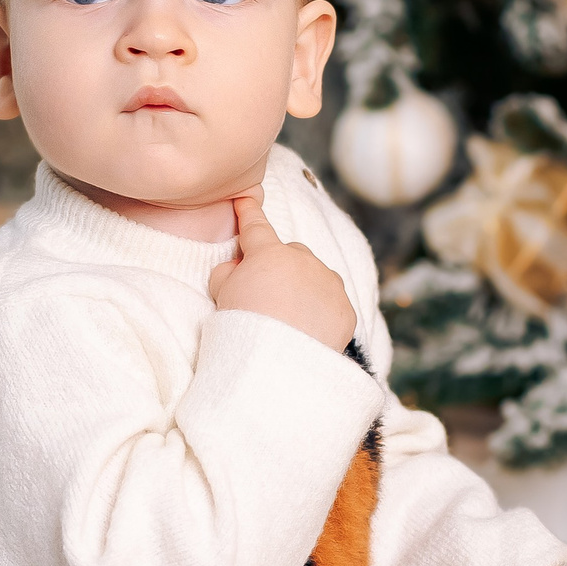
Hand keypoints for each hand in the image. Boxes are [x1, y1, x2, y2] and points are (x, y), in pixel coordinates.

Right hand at [208, 192, 355, 349]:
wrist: (277, 366)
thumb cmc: (242, 329)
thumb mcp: (221, 295)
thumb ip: (228, 272)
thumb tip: (239, 267)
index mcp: (269, 254)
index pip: (255, 227)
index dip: (249, 212)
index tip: (246, 198)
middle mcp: (304, 262)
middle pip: (290, 254)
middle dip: (279, 268)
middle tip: (265, 296)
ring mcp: (328, 284)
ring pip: (315, 276)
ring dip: (303, 288)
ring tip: (288, 319)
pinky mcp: (345, 310)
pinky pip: (331, 302)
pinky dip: (320, 311)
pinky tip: (306, 332)